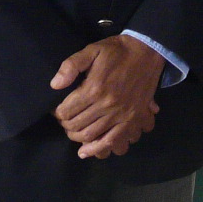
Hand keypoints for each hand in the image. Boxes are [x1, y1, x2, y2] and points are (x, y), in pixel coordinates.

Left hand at [51, 34, 164, 158]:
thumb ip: (71, 65)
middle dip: (65, 124)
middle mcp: (106, 104)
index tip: (56, 109)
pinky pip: (112, 140)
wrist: (147, 52)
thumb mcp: (92, 50)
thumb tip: (55, 85)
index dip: (56, 112)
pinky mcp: (132, 119)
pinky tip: (86, 151)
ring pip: (90, 135)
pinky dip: (97, 149)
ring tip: (73, 130)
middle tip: (64, 119)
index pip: (65, 111)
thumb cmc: (117, 51)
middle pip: (76, 125)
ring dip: (76, 137)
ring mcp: (120, 114)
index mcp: (94, 88)